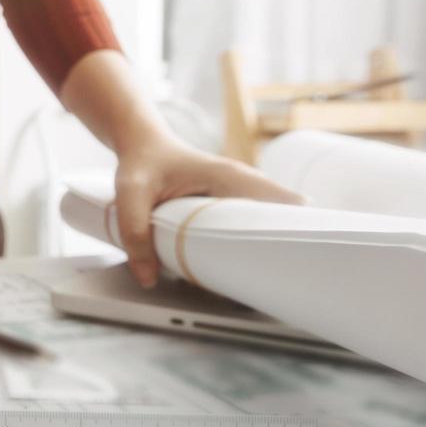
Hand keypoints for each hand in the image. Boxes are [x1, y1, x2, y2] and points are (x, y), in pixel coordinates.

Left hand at [114, 134, 302, 287]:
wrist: (142, 144)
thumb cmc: (141, 163)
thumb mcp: (130, 193)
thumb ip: (135, 233)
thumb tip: (149, 279)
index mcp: (231, 178)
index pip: (287, 204)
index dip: (295, 233)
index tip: (290, 263)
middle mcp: (244, 185)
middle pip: (283, 221)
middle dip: (279, 250)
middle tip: (268, 282)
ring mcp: (240, 196)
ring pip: (266, 227)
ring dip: (262, 251)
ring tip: (255, 280)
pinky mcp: (229, 207)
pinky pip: (248, 228)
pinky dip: (245, 247)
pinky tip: (234, 269)